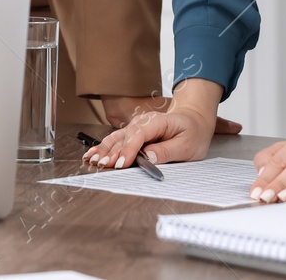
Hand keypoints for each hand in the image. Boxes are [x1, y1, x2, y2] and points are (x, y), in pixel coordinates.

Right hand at [86, 79, 223, 167]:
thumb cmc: (192, 132)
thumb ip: (167, 151)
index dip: (128, 150)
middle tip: (100, 165)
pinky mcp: (133, 135)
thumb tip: (148, 157)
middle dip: (110, 152)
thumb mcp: (187, 145)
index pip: (138, 135)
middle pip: (123, 137)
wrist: (194, 120)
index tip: (120, 164)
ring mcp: (136, 127)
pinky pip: (116, 141)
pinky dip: (104, 148)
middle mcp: (142, 122)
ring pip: (116, 139)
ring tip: (91, 160)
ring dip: (103, 150)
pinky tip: (92, 154)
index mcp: (156, 122)